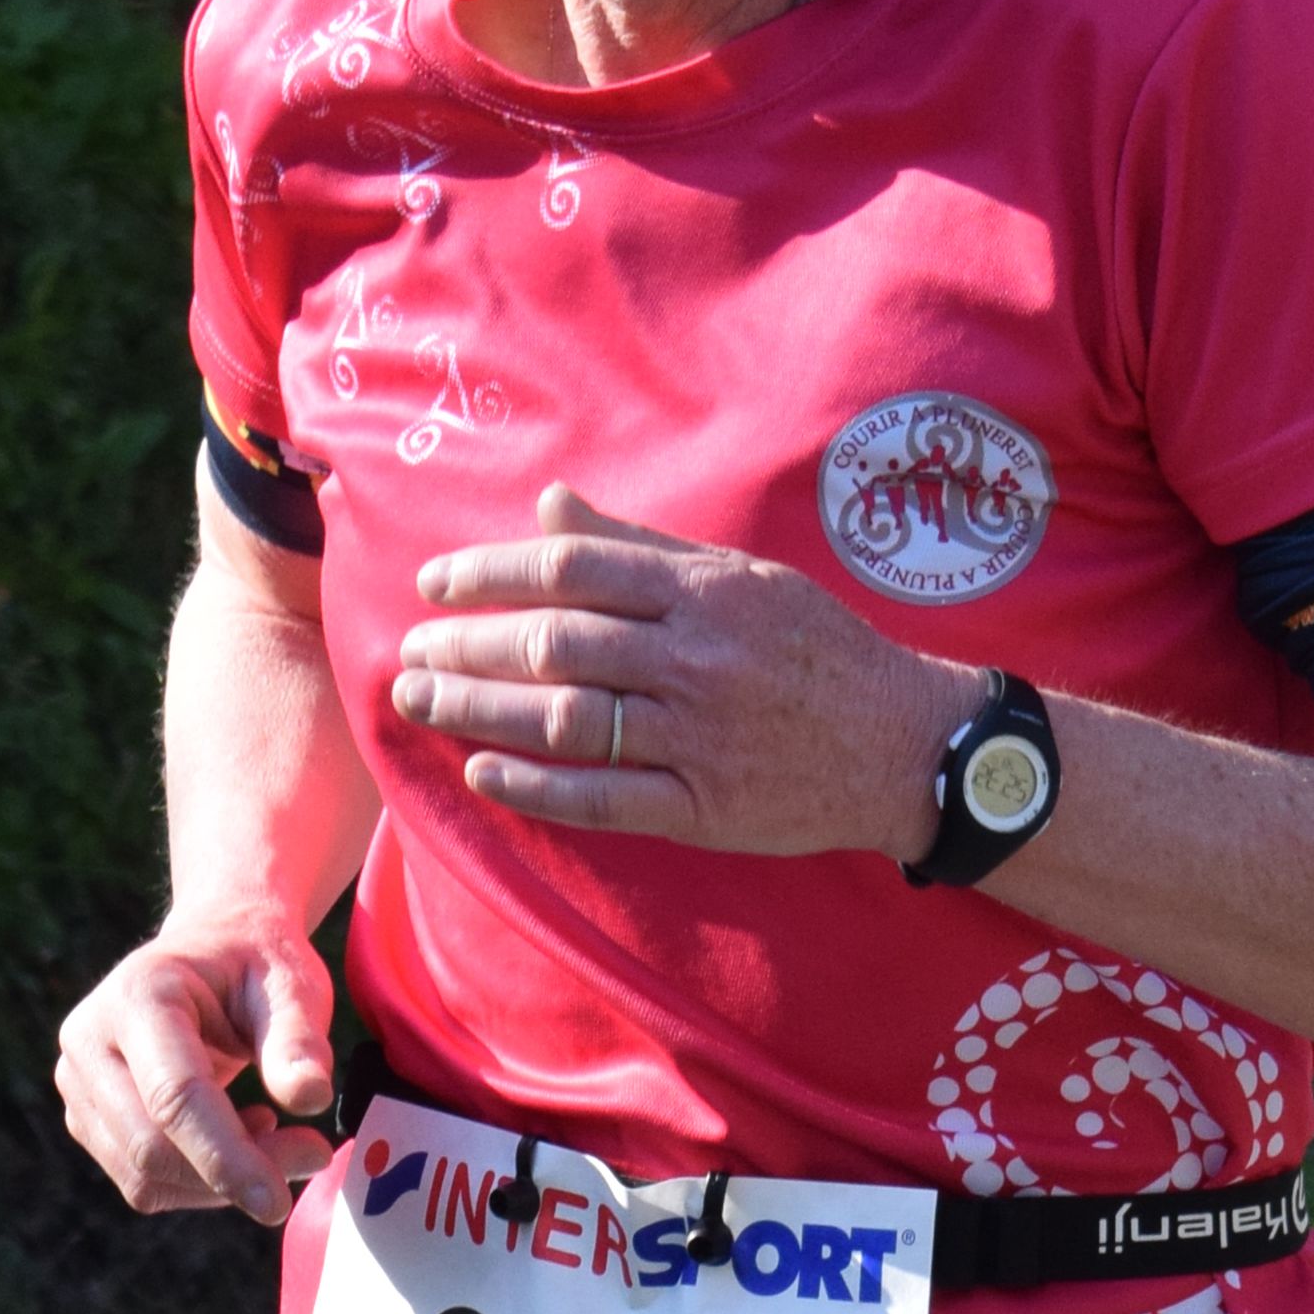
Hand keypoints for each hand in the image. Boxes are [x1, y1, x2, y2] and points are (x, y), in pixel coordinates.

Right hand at [54, 915, 337, 1226]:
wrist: (211, 948)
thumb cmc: (255, 964)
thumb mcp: (293, 984)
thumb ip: (299, 1040)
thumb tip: (309, 1098)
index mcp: (137, 995)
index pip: (174, 1097)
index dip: (225, 1157)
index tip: (278, 1203)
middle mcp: (89, 1040)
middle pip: (150, 1147)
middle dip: (231, 1175)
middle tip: (312, 1155)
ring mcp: (77, 1083)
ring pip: (144, 1177)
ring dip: (219, 1183)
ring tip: (270, 1128)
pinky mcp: (86, 1118)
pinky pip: (142, 1181)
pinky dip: (200, 1180)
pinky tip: (236, 1132)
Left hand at [391, 480, 975, 861]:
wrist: (905, 743)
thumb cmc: (816, 650)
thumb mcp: (741, 576)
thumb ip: (640, 546)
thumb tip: (550, 506)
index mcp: (702, 592)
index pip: (571, 571)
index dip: (490, 574)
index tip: (433, 584)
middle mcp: (695, 659)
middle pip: (555, 644)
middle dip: (467, 645)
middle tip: (408, 651)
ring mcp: (698, 737)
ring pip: (565, 719)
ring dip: (479, 710)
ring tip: (419, 702)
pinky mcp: (703, 807)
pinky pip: (602, 796)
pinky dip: (535, 787)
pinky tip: (482, 773)